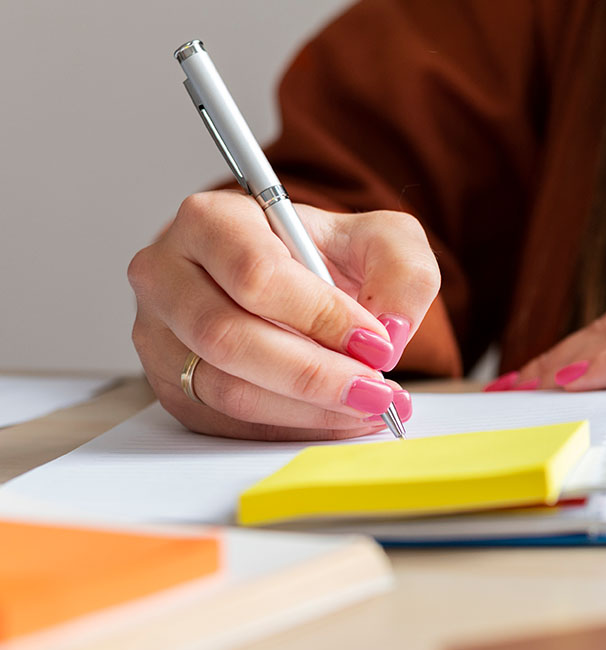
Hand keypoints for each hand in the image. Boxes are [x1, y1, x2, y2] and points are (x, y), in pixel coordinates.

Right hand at [128, 191, 438, 439]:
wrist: (298, 281)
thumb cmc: (327, 254)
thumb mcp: (381, 239)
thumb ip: (402, 271)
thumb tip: (391, 331)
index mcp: (212, 221)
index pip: (256, 275)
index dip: (320, 316)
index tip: (376, 343)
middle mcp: (168, 275)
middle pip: (230, 338)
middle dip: (315, 374)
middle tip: (377, 390)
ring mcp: (159, 335)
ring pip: (226, 389)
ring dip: (307, 409)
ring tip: (369, 407)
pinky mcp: (171, 385)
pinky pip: (226, 422)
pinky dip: (291, 428)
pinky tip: (339, 419)